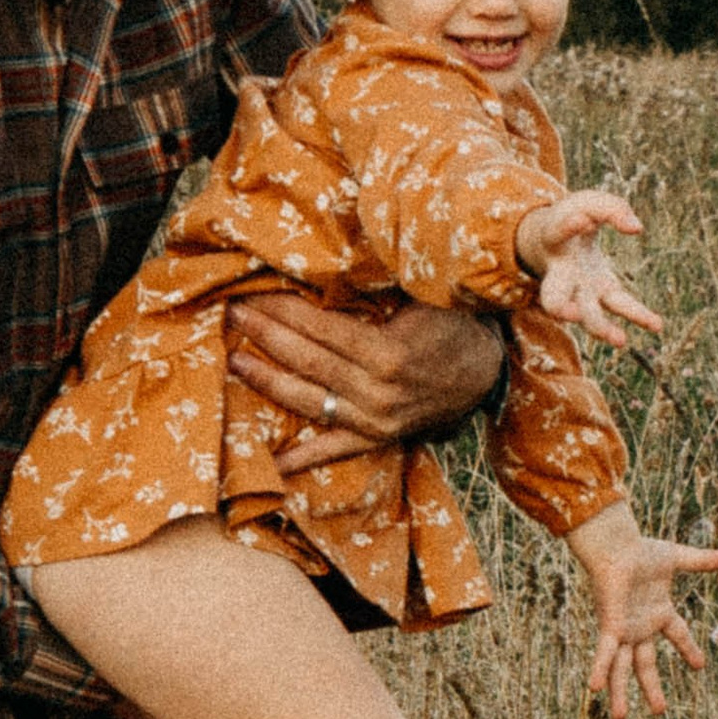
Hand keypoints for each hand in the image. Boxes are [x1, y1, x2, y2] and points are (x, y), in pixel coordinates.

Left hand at [227, 293, 504, 467]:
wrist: (487, 369)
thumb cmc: (451, 323)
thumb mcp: (421, 295)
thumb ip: (376, 284)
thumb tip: (327, 257)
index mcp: (386, 352)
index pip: (317, 328)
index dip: (279, 310)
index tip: (248, 292)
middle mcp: (376, 391)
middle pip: (305, 361)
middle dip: (263, 335)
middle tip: (230, 314)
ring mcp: (376, 420)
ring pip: (307, 401)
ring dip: (266, 381)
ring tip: (234, 361)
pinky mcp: (379, 438)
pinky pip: (334, 450)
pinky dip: (303, 458)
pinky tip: (271, 461)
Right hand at [516, 189, 660, 351]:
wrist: (557, 239)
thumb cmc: (573, 216)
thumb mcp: (588, 202)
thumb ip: (610, 208)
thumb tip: (636, 229)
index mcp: (553, 238)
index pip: (557, 232)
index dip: (568, 226)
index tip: (582, 220)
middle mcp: (562, 272)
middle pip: (554, 296)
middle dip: (560, 308)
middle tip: (570, 314)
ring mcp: (581, 288)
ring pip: (586, 314)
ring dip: (600, 328)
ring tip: (620, 340)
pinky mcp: (603, 292)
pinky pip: (620, 306)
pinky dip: (638, 315)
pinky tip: (657, 325)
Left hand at [570, 504, 717, 718]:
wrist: (617, 546)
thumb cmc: (641, 550)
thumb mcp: (676, 558)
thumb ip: (699, 561)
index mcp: (657, 612)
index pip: (678, 634)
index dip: (689, 649)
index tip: (700, 665)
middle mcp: (640, 626)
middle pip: (646, 664)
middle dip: (652, 688)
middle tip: (660, 711)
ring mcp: (624, 630)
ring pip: (622, 668)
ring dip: (621, 693)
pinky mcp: (611, 627)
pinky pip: (605, 654)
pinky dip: (601, 670)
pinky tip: (595, 689)